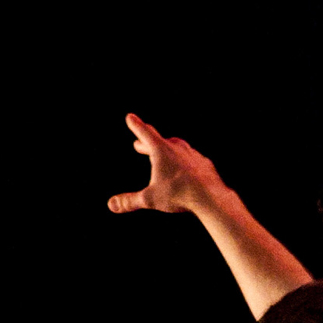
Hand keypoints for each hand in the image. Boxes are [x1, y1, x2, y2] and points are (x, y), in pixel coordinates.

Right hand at [105, 113, 224, 216]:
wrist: (211, 196)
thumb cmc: (179, 195)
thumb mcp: (150, 199)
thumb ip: (130, 201)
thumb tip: (111, 205)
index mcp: (160, 150)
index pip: (144, 133)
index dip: (135, 125)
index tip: (130, 117)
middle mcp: (176, 148)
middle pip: (158, 140)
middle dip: (147, 141)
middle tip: (139, 143)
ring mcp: (192, 154)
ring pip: (177, 146)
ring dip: (167, 148)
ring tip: (164, 151)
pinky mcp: (204, 163)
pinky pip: (191, 158)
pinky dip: (184, 160)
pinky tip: (186, 166)